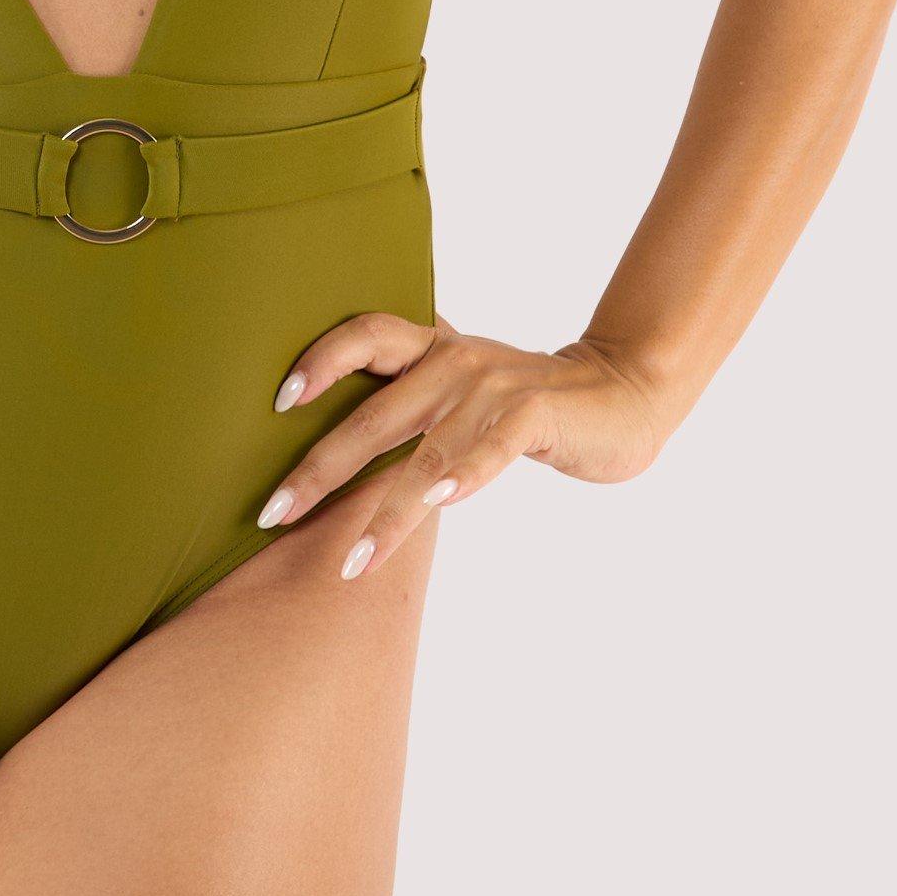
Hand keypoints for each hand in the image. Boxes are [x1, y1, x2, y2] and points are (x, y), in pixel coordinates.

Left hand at [254, 313, 669, 579]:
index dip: (317, 361)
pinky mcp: (535, 413)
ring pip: (425, 451)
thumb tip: (328, 443)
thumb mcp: (461, 389)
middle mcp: (453, 360)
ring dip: (385, 511)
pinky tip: (436, 502)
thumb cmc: (525, 404)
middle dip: (318, 467)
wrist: (624, 393)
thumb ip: (409, 399)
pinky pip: (491, 448)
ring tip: (351, 560)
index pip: (362, 336)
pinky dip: (464, 474)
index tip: (275, 403)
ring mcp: (493, 387)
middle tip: (272, 510)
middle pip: (372, 413)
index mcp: (430, 348)